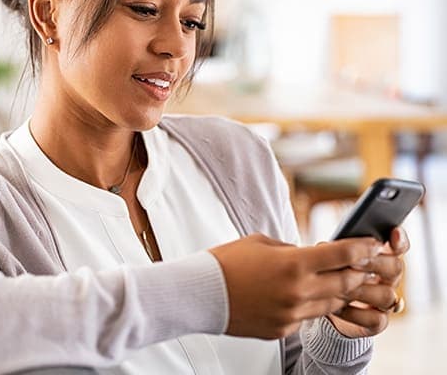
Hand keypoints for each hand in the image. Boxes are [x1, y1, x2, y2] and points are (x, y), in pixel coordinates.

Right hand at [209, 233, 381, 339]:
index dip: (362, 248)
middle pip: (345, 282)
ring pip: (330, 304)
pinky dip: (309, 306)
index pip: (342, 254)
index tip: (371, 244)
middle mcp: (298, 291)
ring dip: (336, 291)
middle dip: (357, 271)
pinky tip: (297, 296)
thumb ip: (291, 250)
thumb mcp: (261, 243)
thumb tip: (308, 255)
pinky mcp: (283, 329)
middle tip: (362, 264)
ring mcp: (292, 314)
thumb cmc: (226, 263)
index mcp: (293, 263)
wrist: (201, 293)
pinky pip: (307, 317)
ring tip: (334, 280)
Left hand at [327, 227, 409, 337]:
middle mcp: (388, 279)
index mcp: (380, 257)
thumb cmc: (324, 272)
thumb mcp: (328, 257)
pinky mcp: (376, 322)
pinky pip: (376, 319)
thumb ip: (335, 250)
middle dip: (374, 263)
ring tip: (338, 287)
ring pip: (388, 295)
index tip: (393, 233)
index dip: (399, 240)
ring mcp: (384, 301)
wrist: (317, 304)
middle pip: (396, 268)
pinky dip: (355, 313)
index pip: (398, 246)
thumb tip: (325, 246)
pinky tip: (337, 307)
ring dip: (361, 289)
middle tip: (353, 261)